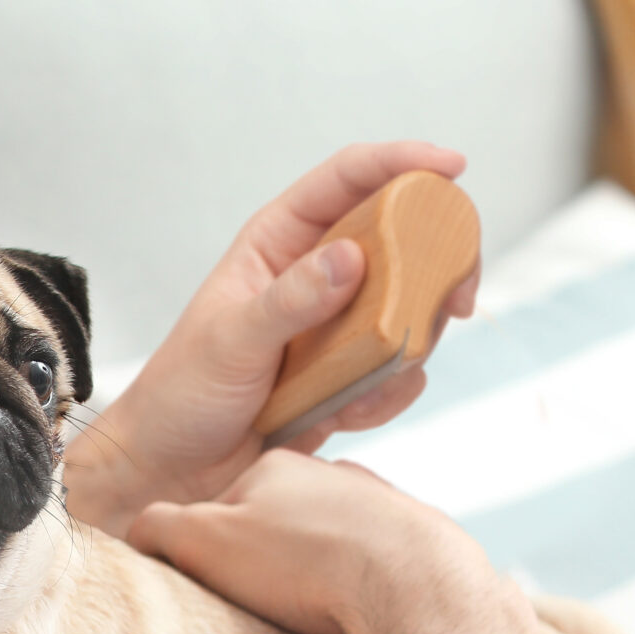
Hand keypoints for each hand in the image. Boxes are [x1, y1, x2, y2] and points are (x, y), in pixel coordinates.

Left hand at [63, 141, 478, 536]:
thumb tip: (352, 257)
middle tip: (458, 297)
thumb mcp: (231, 341)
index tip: (453, 166)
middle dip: (438, 265)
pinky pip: (398, 371)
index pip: (347, 179)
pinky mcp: (349, 374)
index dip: (402, 162)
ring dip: (408, 344)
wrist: (175, 471)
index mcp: (278, 242)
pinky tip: (345, 414)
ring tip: (362, 383)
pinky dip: (387, 394)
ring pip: (411, 309)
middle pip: (402, 239)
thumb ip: (291, 301)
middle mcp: (315, 274)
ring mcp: (337, 325)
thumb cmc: (183, 394)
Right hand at [125, 448, 503, 633]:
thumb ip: (159, 527)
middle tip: (263, 606)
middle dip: (268, 563)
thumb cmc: (307, 564)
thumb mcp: (205, 542)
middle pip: (279, 523)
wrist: (417, 586)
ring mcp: (380, 506)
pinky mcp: (418, 542)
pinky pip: (376, 566)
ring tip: (312, 615)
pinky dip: (361, 588)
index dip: (208, 552)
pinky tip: (357, 615)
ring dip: (318, 575)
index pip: (222, 507)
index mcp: (277, 467)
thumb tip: (135, 527)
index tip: (214, 587)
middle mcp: (333, 477)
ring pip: (331, 542)